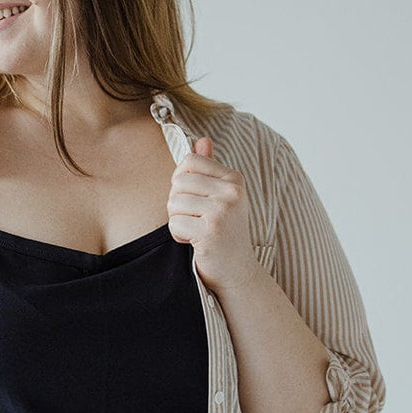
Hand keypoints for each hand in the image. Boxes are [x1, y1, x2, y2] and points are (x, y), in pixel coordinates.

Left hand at [167, 136, 259, 291]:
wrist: (238, 271)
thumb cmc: (225, 233)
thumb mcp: (222, 198)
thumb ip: (210, 170)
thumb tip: (202, 141)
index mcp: (234, 179)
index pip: (189, 161)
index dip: (181, 180)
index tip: (192, 198)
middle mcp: (231, 192)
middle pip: (178, 182)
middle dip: (177, 203)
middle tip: (195, 219)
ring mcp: (222, 211)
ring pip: (174, 203)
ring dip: (177, 221)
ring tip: (195, 231)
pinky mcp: (210, 232)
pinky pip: (175, 224)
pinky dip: (179, 236)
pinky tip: (195, 242)